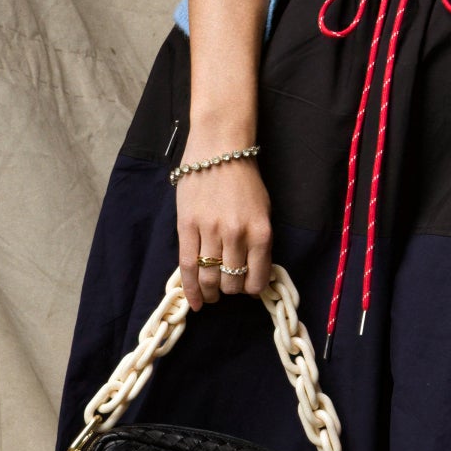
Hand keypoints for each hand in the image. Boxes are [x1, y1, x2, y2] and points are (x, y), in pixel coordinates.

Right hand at [174, 147, 271, 310]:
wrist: (219, 149)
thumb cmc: (244, 179)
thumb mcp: (264, 211)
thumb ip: (259, 242)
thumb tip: (253, 273)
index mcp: (261, 232)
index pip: (256, 278)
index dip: (251, 290)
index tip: (247, 291)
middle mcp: (237, 234)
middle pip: (231, 282)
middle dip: (230, 292)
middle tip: (226, 291)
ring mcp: (210, 231)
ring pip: (209, 277)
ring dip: (211, 293)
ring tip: (211, 296)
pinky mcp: (187, 226)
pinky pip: (187, 266)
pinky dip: (191, 289)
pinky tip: (194, 301)